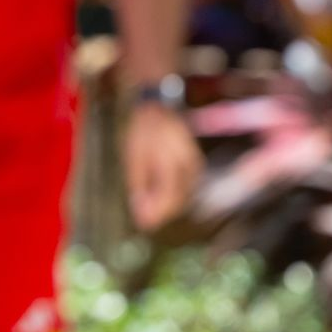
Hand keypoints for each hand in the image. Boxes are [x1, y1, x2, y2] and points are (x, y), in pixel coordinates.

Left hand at [122, 102, 202, 230]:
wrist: (159, 107)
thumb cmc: (143, 131)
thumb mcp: (133, 158)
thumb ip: (139, 187)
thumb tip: (142, 215)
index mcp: (172, 161)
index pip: (170, 199)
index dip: (157, 216)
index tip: (143, 224)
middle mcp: (190, 165)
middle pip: (179, 201)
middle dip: (160, 211)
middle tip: (142, 214)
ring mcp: (196, 165)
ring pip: (184, 196)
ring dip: (166, 203)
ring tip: (148, 200)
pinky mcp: (197, 165)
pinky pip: (187, 187)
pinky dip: (173, 193)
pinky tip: (158, 190)